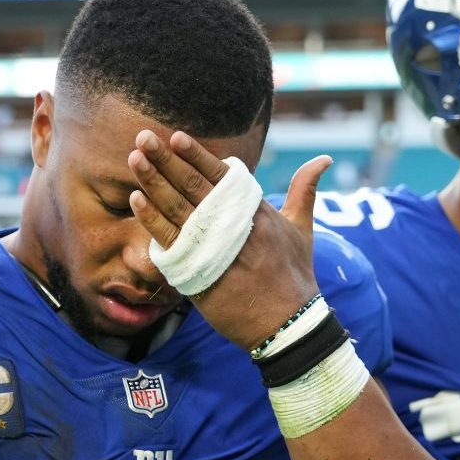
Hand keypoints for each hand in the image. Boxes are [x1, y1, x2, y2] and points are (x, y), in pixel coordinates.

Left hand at [128, 129, 330, 350]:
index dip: (197, 155)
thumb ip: (305, 190)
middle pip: (194, 186)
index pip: (221, 175)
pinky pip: (169, 241)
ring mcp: (213, 248)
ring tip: (135, 158)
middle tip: (144, 137)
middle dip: (167, 160)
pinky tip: (136, 199)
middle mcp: (233, 225)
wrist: (286, 324)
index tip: (176, 136)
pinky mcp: (198, 272)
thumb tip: (324, 159)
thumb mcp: (302, 229)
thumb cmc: (295, 275)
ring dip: (153, 182)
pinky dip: (152, 219)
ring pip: (177, 208)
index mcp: (255, 210)